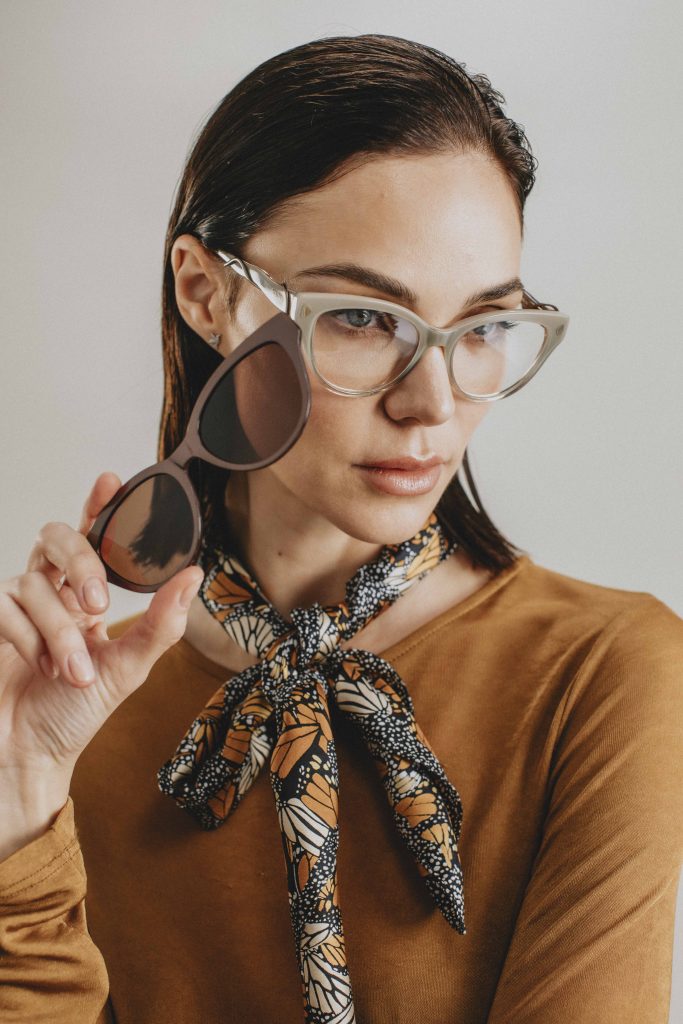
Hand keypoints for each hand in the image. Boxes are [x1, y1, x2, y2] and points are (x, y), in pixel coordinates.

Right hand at [0, 472, 203, 778]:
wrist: (29, 756)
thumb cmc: (75, 714)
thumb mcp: (127, 669)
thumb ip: (161, 623)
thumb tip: (193, 575)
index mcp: (85, 600)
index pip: (92, 539)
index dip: (98, 507)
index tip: (110, 480)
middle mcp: (50, 594)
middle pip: (55, 539)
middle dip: (79, 560)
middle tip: (98, 601)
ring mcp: (15, 607)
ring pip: (34, 583)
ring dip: (59, 633)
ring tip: (72, 673)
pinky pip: (5, 606)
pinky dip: (29, 639)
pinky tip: (40, 668)